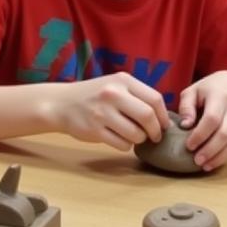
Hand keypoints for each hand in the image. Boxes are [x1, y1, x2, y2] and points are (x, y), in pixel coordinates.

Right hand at [52, 73, 168, 150]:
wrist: (62, 103)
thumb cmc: (94, 96)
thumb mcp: (115, 85)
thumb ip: (137, 96)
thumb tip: (163, 118)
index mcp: (123, 81)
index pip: (155, 99)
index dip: (163, 116)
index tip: (164, 125)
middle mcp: (113, 94)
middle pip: (148, 116)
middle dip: (155, 131)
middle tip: (155, 136)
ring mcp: (102, 113)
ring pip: (136, 134)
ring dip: (139, 139)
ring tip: (133, 136)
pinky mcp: (94, 130)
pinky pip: (122, 145)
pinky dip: (126, 146)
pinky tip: (119, 138)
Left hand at [179, 72, 226, 170]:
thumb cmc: (208, 89)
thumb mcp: (193, 91)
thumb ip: (186, 106)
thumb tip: (184, 125)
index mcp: (219, 96)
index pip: (212, 118)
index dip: (200, 134)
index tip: (188, 145)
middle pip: (224, 133)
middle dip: (210, 150)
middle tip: (196, 160)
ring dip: (219, 157)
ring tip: (204, 166)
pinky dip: (226, 157)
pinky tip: (213, 163)